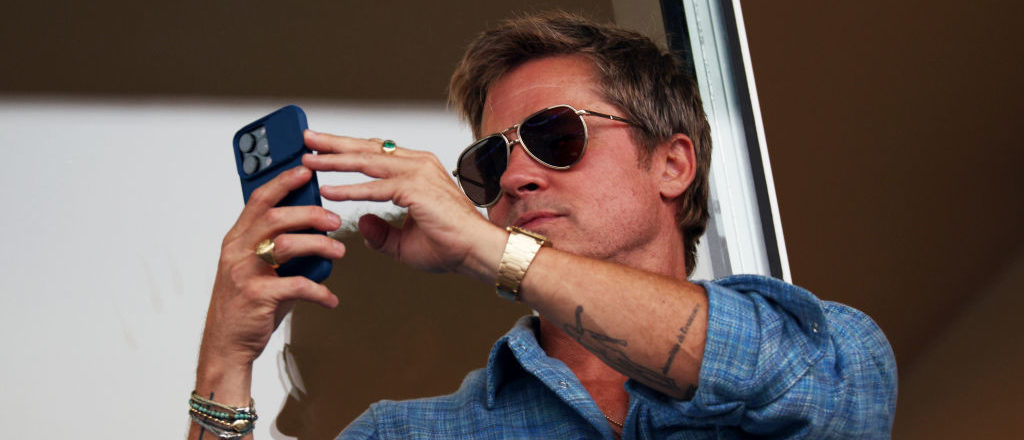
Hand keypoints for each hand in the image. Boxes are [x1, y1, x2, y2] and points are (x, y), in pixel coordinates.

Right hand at [199, 166, 344, 373]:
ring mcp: (245, 273)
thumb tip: (315, 229)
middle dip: (310, 213)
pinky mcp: (257, 296)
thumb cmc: (247, 304)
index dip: (283, 182)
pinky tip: (330, 297)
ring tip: (339, 250)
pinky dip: (319, 290)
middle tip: (335, 219)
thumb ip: (279, 246)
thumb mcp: (258, 267)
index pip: (259, 200)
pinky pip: (296, 285)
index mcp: (237, 239)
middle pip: (275, 217)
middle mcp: (237, 251)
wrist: (227, 344)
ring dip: (319, 245)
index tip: (306, 171)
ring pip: (286, 245)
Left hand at [302, 130, 504, 277]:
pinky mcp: (415, 189)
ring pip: (367, 161)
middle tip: (306, 138)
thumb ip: (381, 233)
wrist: (477, 253)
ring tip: (308, 159)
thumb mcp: (404, 241)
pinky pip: (375, 188)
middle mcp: (418, 164)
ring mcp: (418, 173)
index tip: (321, 147)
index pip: (376, 152)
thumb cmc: (450, 246)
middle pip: (367, 148)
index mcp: (418, 169)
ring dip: (334, 159)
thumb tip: (362, 223)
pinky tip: (328, 191)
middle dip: (333, 144)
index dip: (347, 148)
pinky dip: (349, 189)